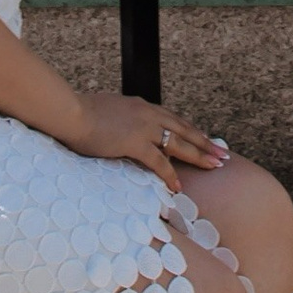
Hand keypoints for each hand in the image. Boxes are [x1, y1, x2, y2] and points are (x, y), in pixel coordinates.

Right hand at [72, 92, 230, 187]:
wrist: (70, 113)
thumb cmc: (81, 114)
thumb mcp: (107, 112)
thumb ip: (120, 121)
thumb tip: (121, 130)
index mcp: (141, 106)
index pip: (173, 119)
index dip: (191, 130)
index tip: (205, 139)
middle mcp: (147, 113)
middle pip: (184, 129)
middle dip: (205, 142)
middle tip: (222, 153)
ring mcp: (143, 127)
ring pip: (179, 143)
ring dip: (199, 155)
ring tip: (214, 166)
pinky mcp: (134, 142)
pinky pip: (158, 162)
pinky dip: (170, 174)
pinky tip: (178, 186)